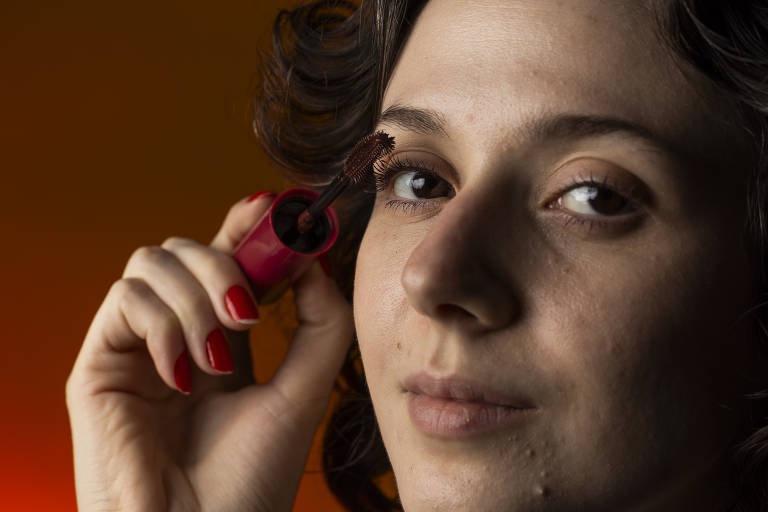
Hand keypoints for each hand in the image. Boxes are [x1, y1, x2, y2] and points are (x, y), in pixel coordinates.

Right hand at [65, 193, 353, 511]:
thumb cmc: (252, 477)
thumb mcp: (303, 391)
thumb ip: (320, 324)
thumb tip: (313, 260)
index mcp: (222, 338)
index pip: (225, 260)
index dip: (244, 226)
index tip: (273, 206)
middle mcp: (177, 333)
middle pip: (187, 249)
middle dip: (224, 262)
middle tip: (250, 310)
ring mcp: (137, 346)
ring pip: (154, 262)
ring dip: (197, 300)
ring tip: (219, 360)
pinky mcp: (99, 363)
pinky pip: (125, 299)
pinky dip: (164, 323)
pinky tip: (184, 374)